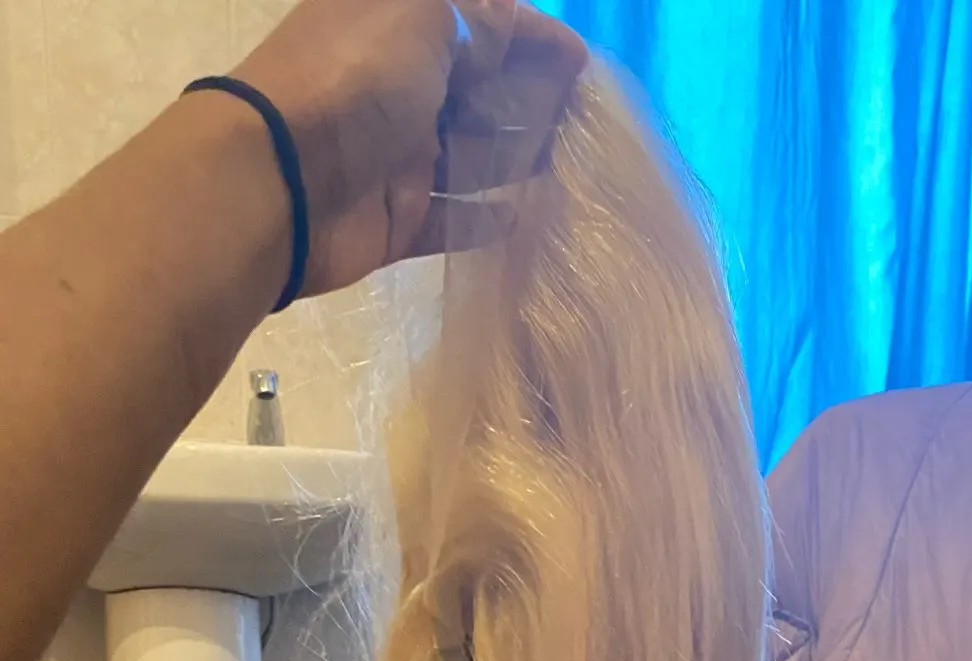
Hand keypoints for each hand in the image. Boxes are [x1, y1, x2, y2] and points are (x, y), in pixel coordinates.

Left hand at [235, 0, 585, 294]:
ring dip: (515, 160)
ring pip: (469, 156)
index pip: (479, 22)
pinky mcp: (393, 219)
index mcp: (399, 23)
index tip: (581, 66)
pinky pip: (449, 221)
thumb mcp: (426, 12)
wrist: (281, 179)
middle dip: (529, 102)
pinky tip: (524, 218)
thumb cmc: (354, 78)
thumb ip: (481, 16)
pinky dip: (483, 220)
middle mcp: (398, 84)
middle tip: (582, 125)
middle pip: (478, 92)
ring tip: (565, 170)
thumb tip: (516, 29)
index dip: (532, 38)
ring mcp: (396, 155)